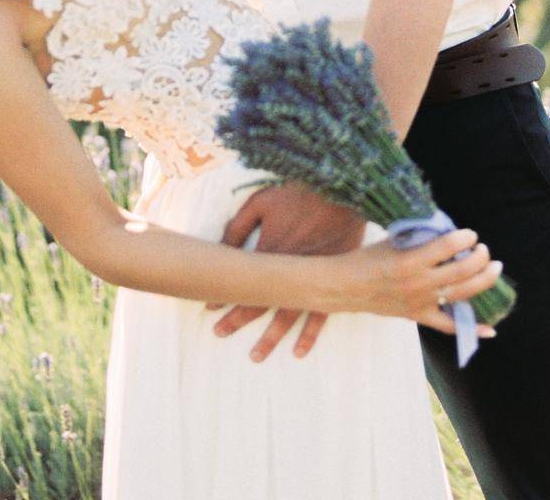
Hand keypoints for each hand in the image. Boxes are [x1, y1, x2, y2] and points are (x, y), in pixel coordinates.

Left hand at [208, 182, 366, 361]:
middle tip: (219, 332)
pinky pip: (320, 314)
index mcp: (268, 251)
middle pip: (259, 301)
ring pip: (287, 315)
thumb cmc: (297, 194)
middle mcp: (287, 271)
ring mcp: (310, 279)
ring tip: (256, 355)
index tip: (209, 307)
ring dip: (271, 336)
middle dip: (238, 318)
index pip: (242, 281)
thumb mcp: (261, 202)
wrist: (340, 193)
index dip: (225, 294)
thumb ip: (239, 226)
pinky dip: (310, 334)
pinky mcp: (331, 280)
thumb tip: (222, 248)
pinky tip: (298, 351)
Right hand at [340, 225, 501, 337]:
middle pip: (461, 271)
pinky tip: (491, 329)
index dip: (464, 238)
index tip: (470, 233)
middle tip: (485, 249)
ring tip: (494, 267)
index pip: (447, 247)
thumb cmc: (369, 257)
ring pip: (462, 294)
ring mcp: (421, 303)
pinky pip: (449, 326)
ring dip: (483, 280)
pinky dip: (472, 329)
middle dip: (479, 257)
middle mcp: (419, 283)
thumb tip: (448, 229)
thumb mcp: (393, 240)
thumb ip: (419, 237)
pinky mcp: (420, 317)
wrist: (348, 286)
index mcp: (410, 260)